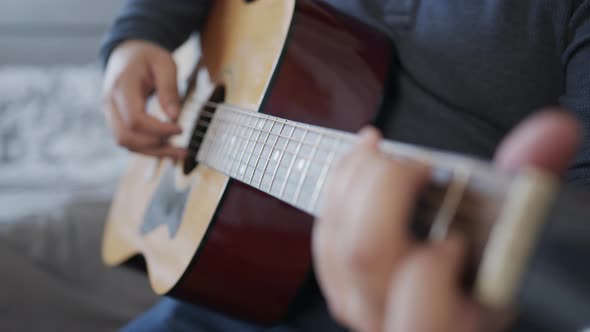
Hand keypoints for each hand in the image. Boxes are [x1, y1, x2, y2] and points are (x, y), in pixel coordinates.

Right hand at [102, 40, 185, 158]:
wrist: (127, 52)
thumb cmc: (147, 56)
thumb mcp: (164, 63)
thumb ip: (169, 88)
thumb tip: (174, 116)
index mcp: (121, 86)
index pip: (135, 119)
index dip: (158, 129)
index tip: (181, 129)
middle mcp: (110, 102)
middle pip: (126, 137)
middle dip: (156, 147)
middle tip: (182, 150)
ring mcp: (109, 113)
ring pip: (125, 143)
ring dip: (152, 152)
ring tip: (178, 153)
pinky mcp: (115, 120)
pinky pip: (128, 141)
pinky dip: (147, 148)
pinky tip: (166, 149)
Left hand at [312, 110, 579, 331]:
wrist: (453, 305)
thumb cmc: (485, 279)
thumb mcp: (515, 248)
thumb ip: (531, 186)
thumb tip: (551, 130)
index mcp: (448, 323)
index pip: (421, 294)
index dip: (434, 260)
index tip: (457, 237)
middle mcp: (393, 320)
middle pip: (364, 253)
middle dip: (386, 187)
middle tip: (415, 165)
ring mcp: (359, 305)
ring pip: (334, 241)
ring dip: (352, 179)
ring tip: (375, 147)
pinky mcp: (339, 286)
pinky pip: (322, 239)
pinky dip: (336, 191)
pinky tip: (359, 164)